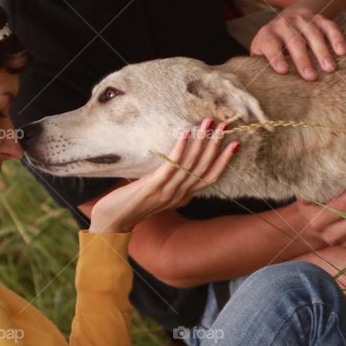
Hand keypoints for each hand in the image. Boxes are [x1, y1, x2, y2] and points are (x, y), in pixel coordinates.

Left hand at [87, 119, 239, 233]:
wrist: (112, 221)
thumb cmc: (130, 203)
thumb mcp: (156, 193)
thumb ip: (167, 180)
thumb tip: (172, 158)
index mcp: (182, 196)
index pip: (210, 177)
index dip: (223, 161)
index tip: (234, 143)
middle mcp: (179, 195)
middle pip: (204, 168)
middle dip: (215, 145)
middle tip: (224, 125)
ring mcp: (167, 192)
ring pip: (191, 165)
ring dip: (201, 142)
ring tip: (207, 123)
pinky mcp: (154, 188)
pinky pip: (172, 166)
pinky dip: (180, 149)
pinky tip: (185, 133)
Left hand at [250, 7, 345, 80]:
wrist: (287, 19)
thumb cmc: (273, 46)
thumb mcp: (262, 53)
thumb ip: (261, 66)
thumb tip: (262, 88)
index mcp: (267, 34)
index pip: (270, 44)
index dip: (275, 57)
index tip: (282, 71)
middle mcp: (284, 24)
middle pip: (294, 40)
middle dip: (302, 59)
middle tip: (310, 77)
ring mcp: (302, 19)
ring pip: (313, 33)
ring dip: (322, 51)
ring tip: (329, 68)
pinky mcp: (318, 18)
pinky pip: (329, 26)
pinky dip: (336, 37)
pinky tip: (342, 51)